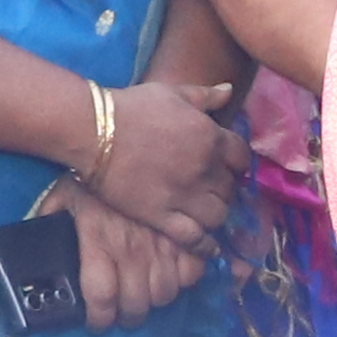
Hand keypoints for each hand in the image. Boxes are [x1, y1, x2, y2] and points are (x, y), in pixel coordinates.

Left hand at [49, 180, 203, 325]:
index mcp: (99, 243)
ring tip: (146, 294)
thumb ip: (50, 226)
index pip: (102, 298)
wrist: (122, 138)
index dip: (99, 319)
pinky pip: (193, 271)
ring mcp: (162, 241)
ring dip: (155, 300)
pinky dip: (184, 277)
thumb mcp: (61, 197)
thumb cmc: (89, 170)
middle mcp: (131, 249)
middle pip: (137, 304)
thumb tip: (35, 250)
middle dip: (129, 317)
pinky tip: (172, 273)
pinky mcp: (184, 231)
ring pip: (166, 293)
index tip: (97, 323)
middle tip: (124, 313)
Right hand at [79, 74, 235, 249]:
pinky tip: (207, 246)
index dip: (237, 164)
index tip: (228, 168)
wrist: (94, 130)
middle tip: (212, 191)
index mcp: (210, 137)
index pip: (242, 157)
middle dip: (224, 190)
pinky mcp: (162, 215)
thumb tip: (229, 90)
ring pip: (219, 215)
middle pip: (230, 188)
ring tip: (205, 213)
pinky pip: (194, 237)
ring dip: (216, 214)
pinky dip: (205, 244)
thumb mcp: (172, 93)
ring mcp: (185, 194)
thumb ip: (204, 95)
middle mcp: (204, 168)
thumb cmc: (131, 107)